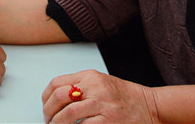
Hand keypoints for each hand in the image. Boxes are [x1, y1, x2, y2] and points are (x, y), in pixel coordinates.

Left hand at [42, 70, 157, 123]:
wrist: (149, 106)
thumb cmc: (124, 96)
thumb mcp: (100, 82)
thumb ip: (80, 85)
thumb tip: (55, 98)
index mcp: (90, 76)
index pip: (57, 83)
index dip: (46, 97)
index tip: (45, 107)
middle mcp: (95, 88)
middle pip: (60, 97)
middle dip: (49, 111)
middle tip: (48, 121)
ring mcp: (103, 105)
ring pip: (69, 113)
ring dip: (58, 123)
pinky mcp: (109, 121)